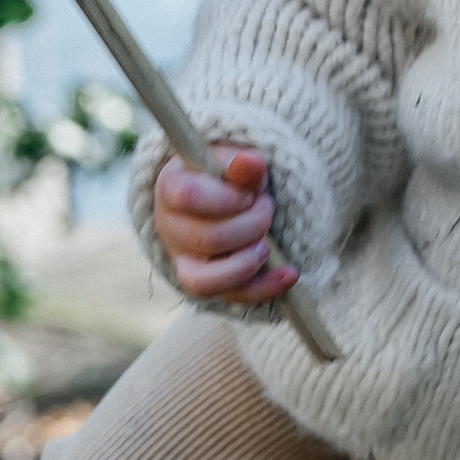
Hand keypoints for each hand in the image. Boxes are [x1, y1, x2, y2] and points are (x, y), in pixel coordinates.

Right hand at [155, 148, 298, 304]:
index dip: (227, 198)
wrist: (228, 196)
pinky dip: (264, 288)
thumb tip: (251, 162)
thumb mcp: (235, 162)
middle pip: (208, 239)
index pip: (188, 196)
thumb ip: (242, 164)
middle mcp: (170, 229)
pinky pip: (230, 298)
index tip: (249, 193)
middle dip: (251, 224)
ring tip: (266, 243)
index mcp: (170, 188)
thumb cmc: (228, 176)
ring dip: (248, 263)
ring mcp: (184, 261)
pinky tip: (289, 273)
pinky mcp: (207, 284)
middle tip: (266, 207)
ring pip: (205, 282)